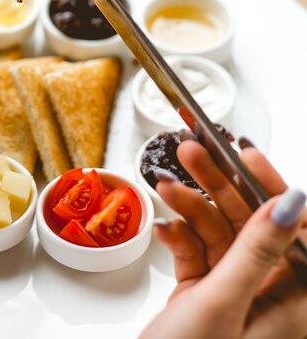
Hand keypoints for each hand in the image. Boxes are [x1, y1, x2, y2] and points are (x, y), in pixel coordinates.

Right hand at [141, 141, 306, 338]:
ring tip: (165, 185)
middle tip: (192, 152)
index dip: (272, 186)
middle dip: (218, 186)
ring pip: (218, 231)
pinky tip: (162, 228)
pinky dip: (177, 236)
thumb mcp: (223, 303)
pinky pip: (195, 249)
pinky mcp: (204, 290)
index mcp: (291, 300)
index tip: (244, 154)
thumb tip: (293, 203)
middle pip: (248, 222)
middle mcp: (267, 293)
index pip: (294, 229)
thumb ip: (257, 251)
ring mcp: (233, 290)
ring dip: (189, 206)